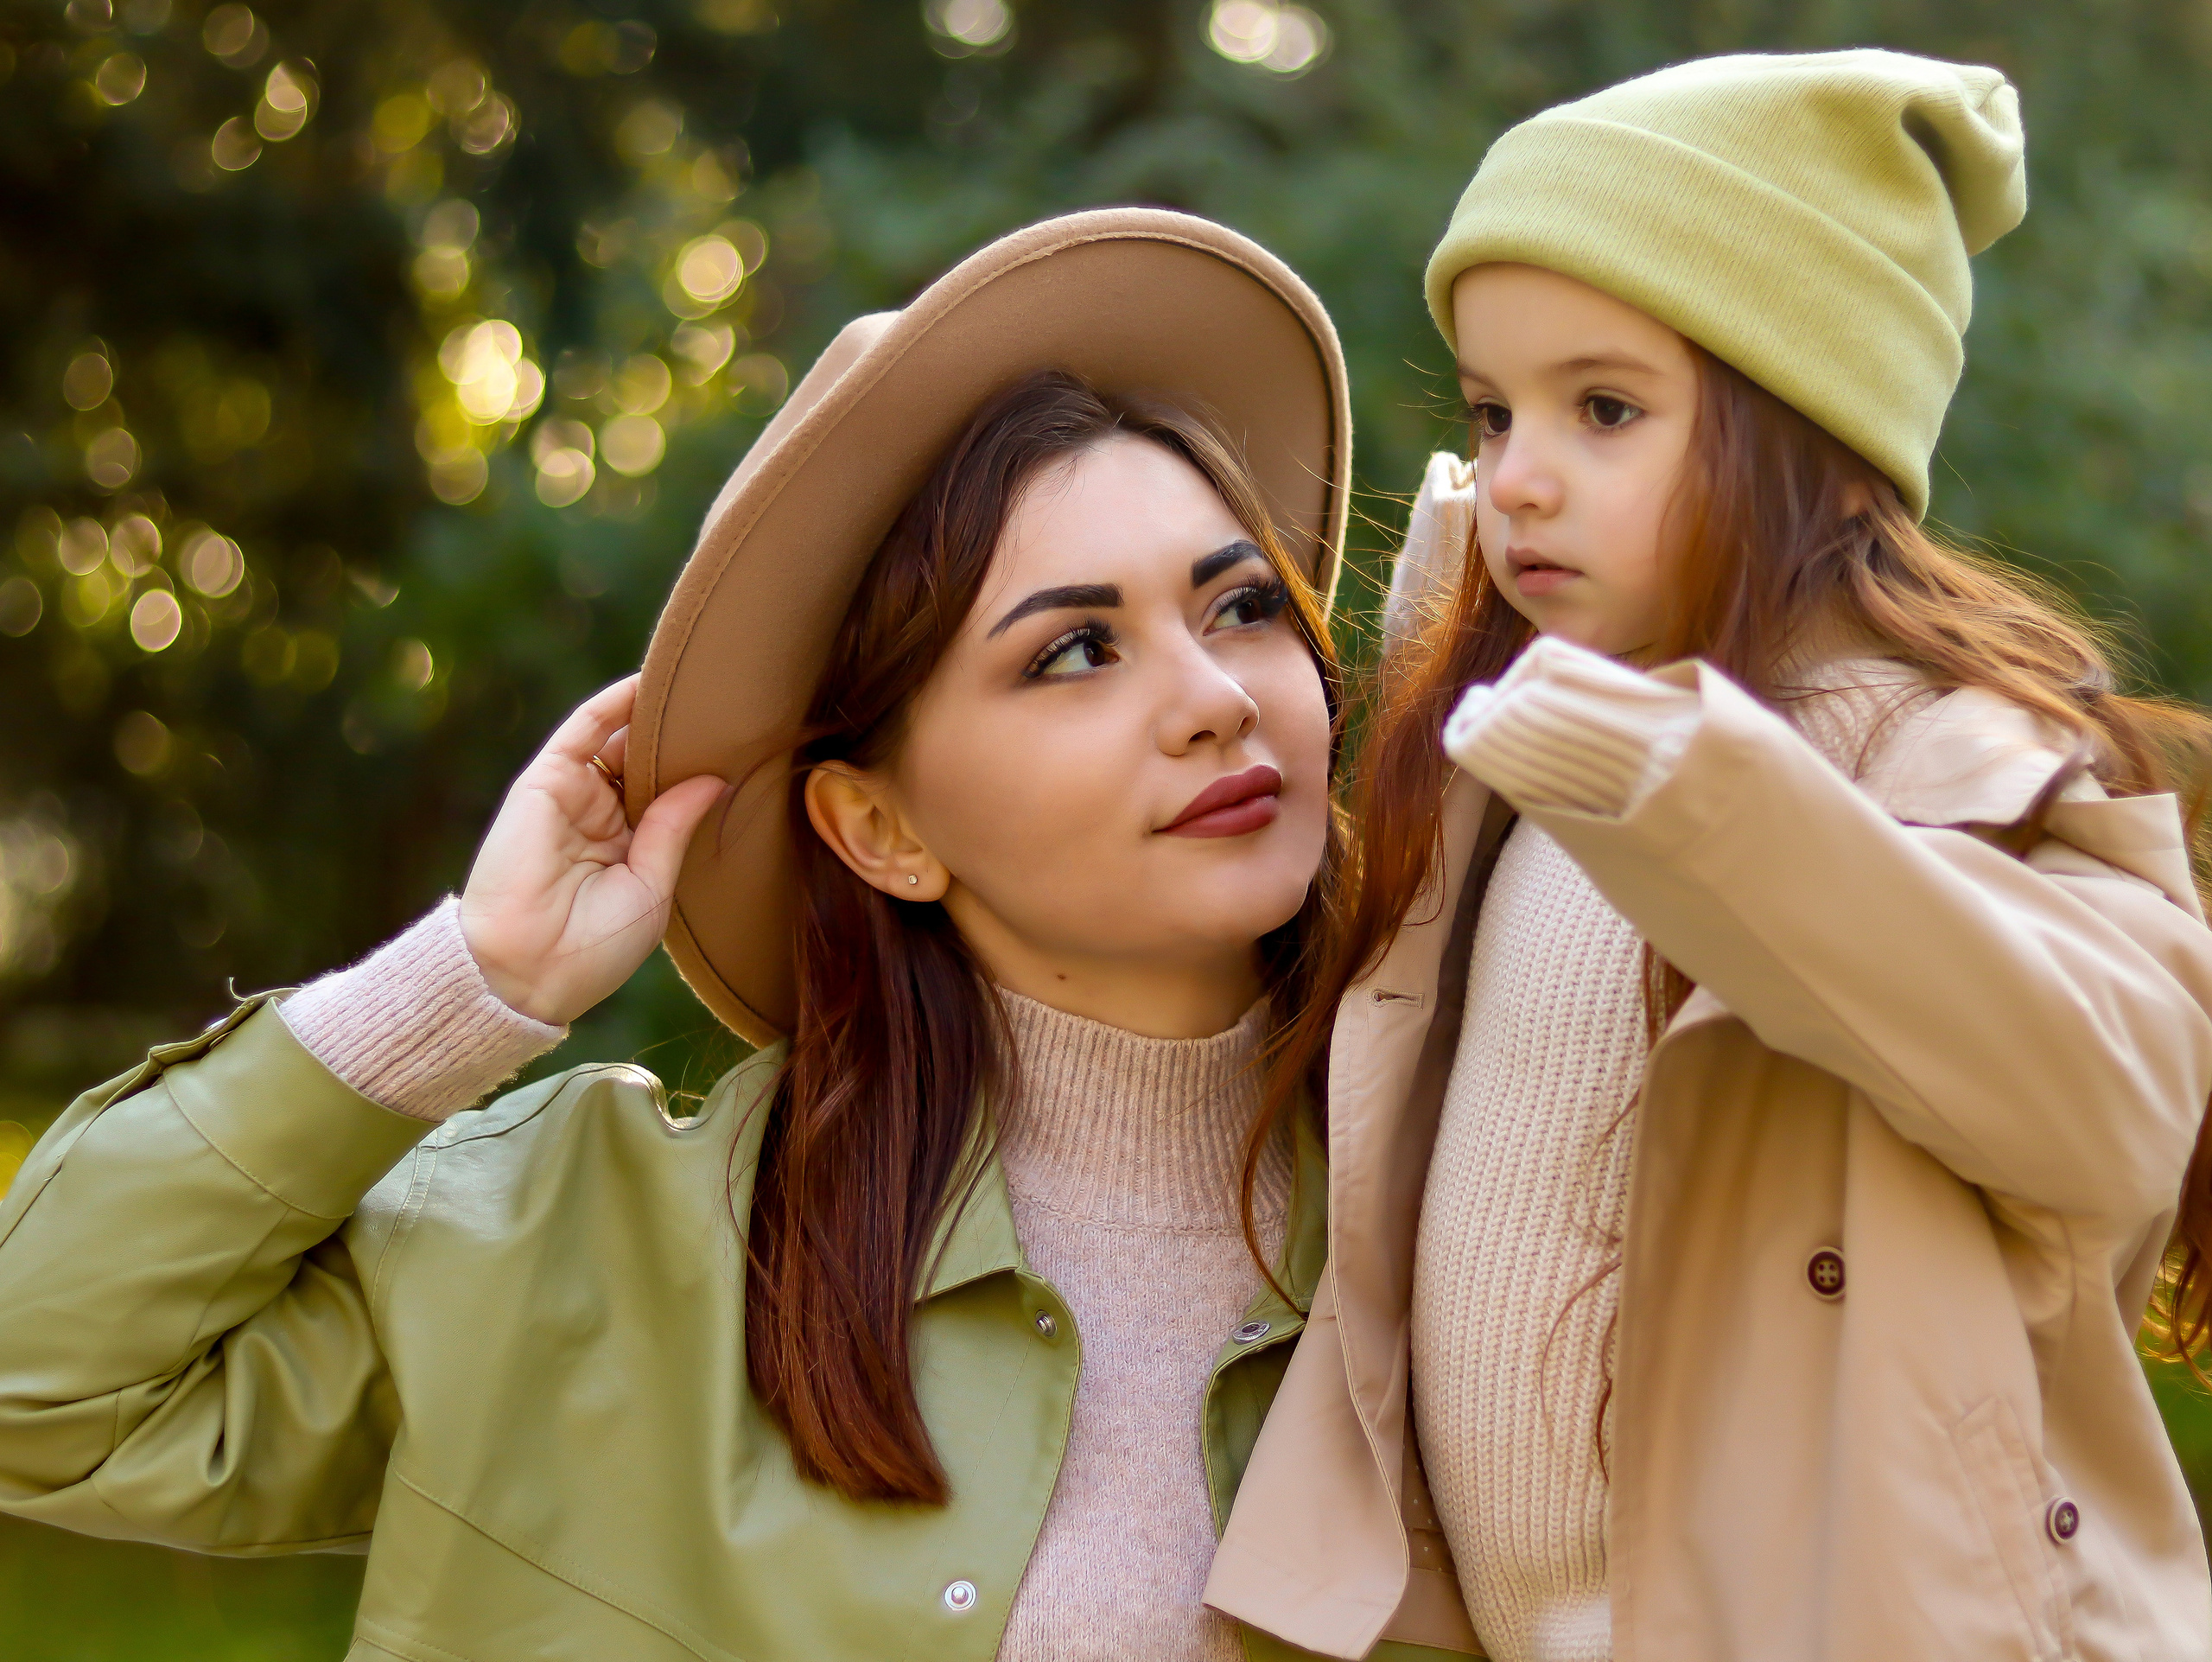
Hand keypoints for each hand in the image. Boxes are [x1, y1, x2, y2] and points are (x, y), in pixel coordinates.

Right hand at [459, 677, 725, 1024]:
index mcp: (627, 850)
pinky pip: (583, 731)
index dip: (697, 773)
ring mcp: (572, 798)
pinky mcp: (545, 782)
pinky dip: (613, 704)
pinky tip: (650, 684)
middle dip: (680, 739)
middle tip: (731, 710)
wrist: (531, 970)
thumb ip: (674, 826)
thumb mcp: (652, 886)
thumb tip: (716, 780)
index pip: (666, 796)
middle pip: (644, 763)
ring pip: (618, 742)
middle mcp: (599, 819)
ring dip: (653, 715)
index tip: (744, 749)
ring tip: (702, 689)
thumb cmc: (595, 948)